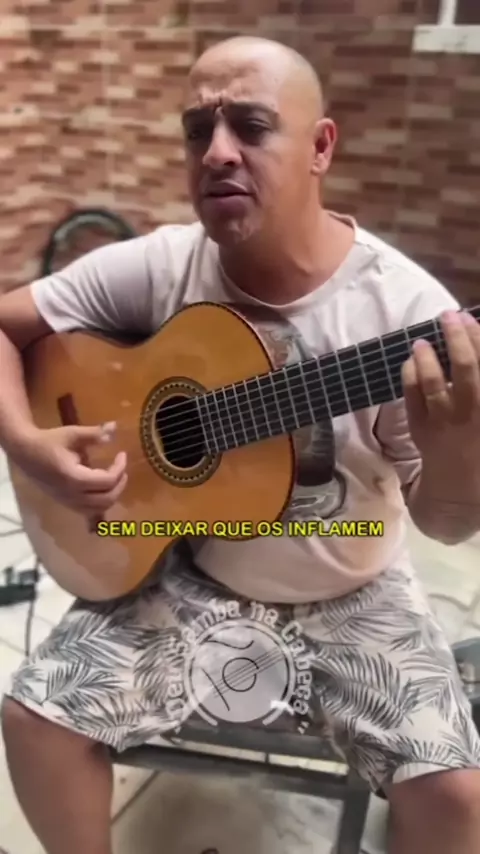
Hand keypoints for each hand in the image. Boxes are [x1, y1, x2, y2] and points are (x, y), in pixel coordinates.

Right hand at [9, 422, 127, 512]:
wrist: (25, 453)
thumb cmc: (48, 442)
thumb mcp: (72, 434)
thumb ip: (94, 434)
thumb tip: (114, 428)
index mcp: (74, 478)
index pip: (106, 481)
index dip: (119, 468)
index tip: (122, 454)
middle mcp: (72, 495)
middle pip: (106, 499)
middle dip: (119, 485)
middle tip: (122, 469)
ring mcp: (68, 502)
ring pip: (99, 509)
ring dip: (112, 495)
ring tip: (115, 479)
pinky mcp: (65, 503)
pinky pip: (88, 511)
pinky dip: (101, 503)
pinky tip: (103, 489)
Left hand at [402, 309, 479, 495]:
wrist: (461, 476)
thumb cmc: (477, 431)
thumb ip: (479, 374)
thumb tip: (471, 331)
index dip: (478, 337)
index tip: (469, 317)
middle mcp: (473, 410)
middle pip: (467, 369)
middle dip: (457, 338)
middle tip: (448, 316)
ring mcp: (446, 420)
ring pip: (435, 384)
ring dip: (428, 358)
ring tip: (421, 340)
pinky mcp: (421, 427)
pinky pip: (412, 398)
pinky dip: (410, 376)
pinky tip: (410, 360)